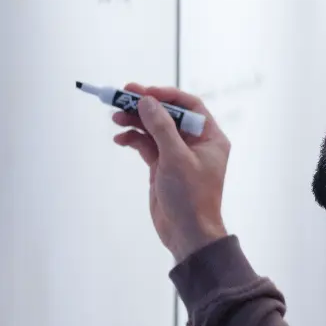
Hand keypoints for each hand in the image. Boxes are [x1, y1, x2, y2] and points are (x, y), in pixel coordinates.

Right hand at [112, 83, 229, 262]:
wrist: (187, 234)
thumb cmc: (191, 197)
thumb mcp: (176, 158)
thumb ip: (161, 127)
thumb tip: (146, 101)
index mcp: (210, 138)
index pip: (189, 106)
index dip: (166, 95)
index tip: (144, 91)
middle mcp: (195, 143)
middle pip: (168, 115)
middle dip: (145, 106)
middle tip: (121, 97)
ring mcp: (178, 155)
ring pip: (154, 129)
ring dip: (135, 122)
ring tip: (115, 118)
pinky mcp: (163, 167)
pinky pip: (147, 146)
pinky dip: (133, 140)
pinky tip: (120, 138)